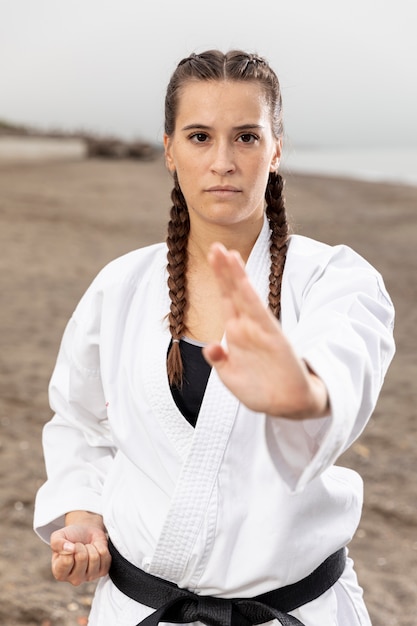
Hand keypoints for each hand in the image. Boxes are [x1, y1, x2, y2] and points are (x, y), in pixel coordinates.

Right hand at [50, 511, 110, 585]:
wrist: (85, 533)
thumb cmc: (70, 537)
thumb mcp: (58, 536)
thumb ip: (57, 543)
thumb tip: (69, 549)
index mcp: (59, 573)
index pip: (67, 561)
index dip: (70, 547)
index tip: (69, 546)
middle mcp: (73, 579)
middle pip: (82, 558)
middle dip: (81, 546)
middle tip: (79, 546)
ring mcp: (89, 577)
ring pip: (95, 557)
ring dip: (91, 547)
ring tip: (86, 548)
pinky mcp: (102, 572)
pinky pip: (105, 556)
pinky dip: (101, 547)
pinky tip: (95, 549)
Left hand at [203, 243, 328, 418]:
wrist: (289, 406)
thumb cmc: (260, 391)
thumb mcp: (231, 377)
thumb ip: (219, 360)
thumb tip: (210, 347)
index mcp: (237, 334)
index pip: (226, 299)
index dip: (220, 278)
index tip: (213, 256)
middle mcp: (247, 328)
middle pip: (233, 292)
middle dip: (224, 270)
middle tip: (215, 246)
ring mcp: (260, 331)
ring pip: (244, 298)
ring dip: (235, 276)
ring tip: (228, 254)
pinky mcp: (273, 338)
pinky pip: (258, 315)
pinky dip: (249, 298)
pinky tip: (242, 282)